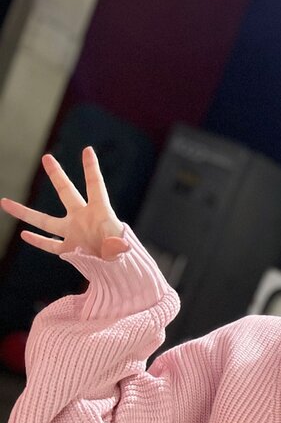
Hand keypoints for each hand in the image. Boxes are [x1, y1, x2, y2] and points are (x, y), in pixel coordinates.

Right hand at [1, 147, 127, 259]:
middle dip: (56, 175)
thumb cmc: (125, 258)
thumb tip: (121, 248)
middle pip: (66, 192)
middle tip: (47, 157)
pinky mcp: (69, 250)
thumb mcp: (123, 250)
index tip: (88, 150)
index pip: (95, 186)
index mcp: (100, 213)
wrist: (120, 271)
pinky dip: (37, 241)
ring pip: (45, 221)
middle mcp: (83, 218)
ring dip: (25, 213)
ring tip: (4, 202)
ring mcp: (73, 232)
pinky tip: (23, 234)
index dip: (91, 169)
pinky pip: (50, 245)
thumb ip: (119, 247)